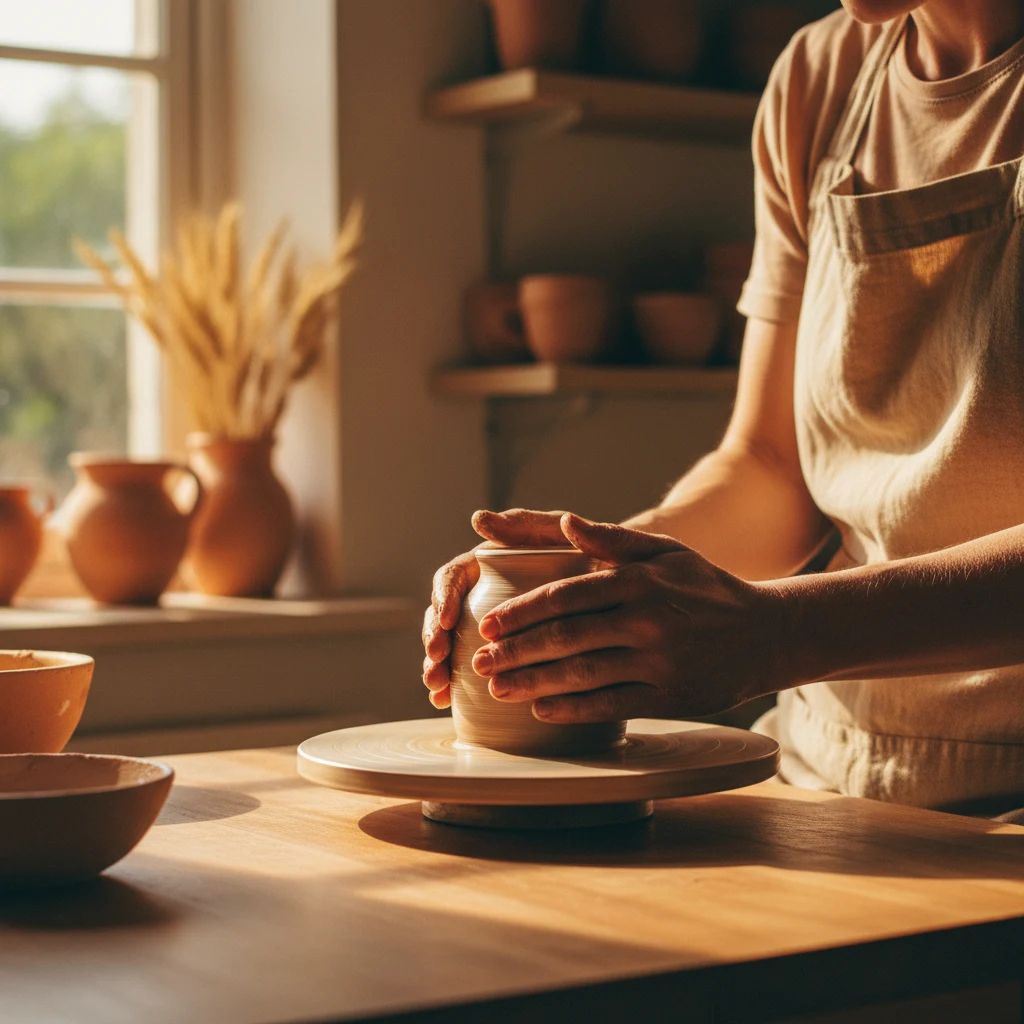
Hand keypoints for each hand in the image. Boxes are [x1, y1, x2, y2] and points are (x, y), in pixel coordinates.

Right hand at [421, 508, 575, 708]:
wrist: (623, 585)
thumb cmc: (595, 555)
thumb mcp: (574, 538)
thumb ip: (539, 526)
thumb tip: (494, 519)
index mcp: (489, 562)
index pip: (453, 576)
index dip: (442, 597)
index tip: (445, 619)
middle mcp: (483, 592)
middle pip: (444, 614)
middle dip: (434, 640)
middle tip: (436, 663)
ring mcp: (490, 623)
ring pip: (451, 643)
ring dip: (437, 666)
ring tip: (437, 688)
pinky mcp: (505, 649)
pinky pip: (471, 667)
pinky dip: (454, 684)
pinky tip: (447, 702)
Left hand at [470, 513, 788, 722]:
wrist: (768, 632)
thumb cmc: (705, 586)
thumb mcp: (665, 551)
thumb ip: (611, 538)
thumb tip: (564, 522)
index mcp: (637, 580)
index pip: (564, 596)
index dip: (521, 612)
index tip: (488, 624)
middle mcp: (645, 620)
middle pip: (565, 639)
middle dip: (515, 652)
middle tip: (479, 660)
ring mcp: (658, 661)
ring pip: (582, 675)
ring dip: (532, 684)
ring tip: (497, 689)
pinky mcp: (670, 697)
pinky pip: (611, 706)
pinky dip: (571, 710)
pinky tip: (541, 710)